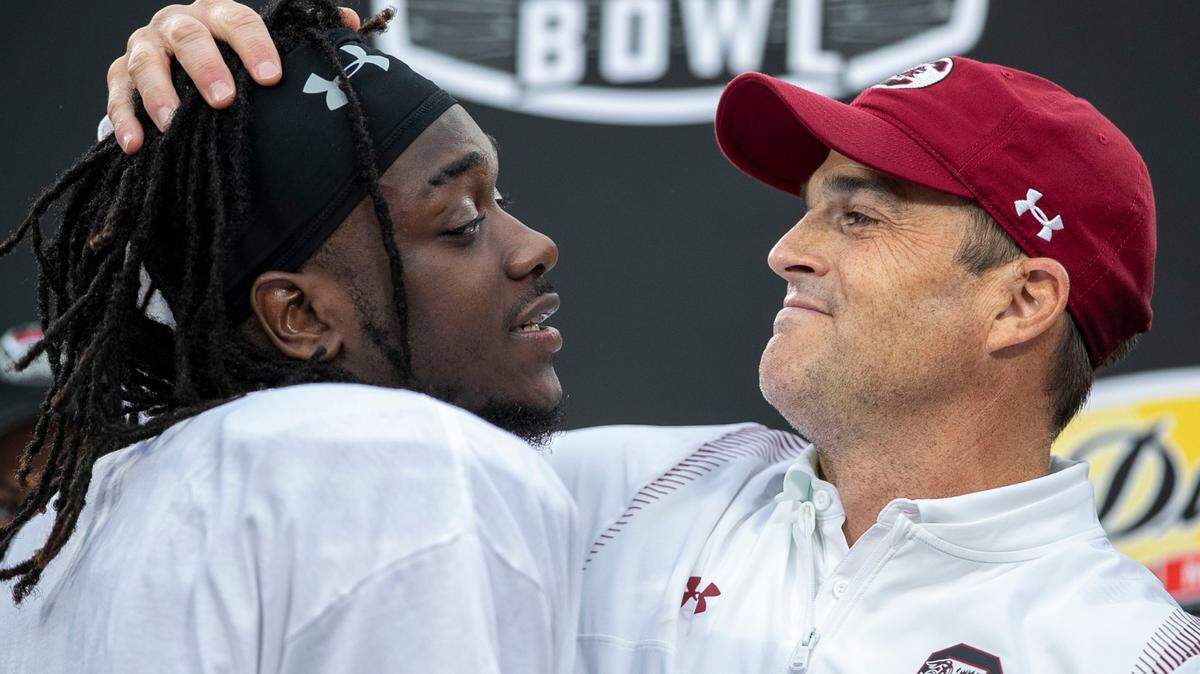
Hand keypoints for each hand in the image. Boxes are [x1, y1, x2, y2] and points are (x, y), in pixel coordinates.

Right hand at [106, 0, 360, 153]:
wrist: (185, 65)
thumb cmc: (234, 58)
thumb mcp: (268, 45)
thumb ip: (306, 35)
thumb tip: (349, 22)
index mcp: (219, 14)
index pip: (239, 19)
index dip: (255, 46)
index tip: (272, 78)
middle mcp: (179, 23)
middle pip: (188, 36)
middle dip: (205, 67)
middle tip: (223, 101)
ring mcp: (146, 47)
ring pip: (145, 62)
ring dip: (158, 93)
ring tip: (172, 124)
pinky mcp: (121, 74)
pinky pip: (116, 92)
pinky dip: (123, 117)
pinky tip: (136, 143)